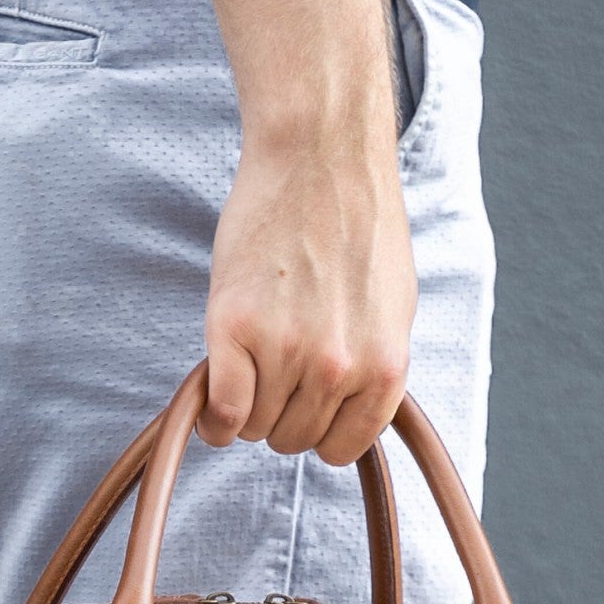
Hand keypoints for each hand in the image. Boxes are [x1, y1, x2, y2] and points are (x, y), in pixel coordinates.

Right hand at [202, 127, 415, 465]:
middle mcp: (337, 367)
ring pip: (254, 427)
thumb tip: (344, 413)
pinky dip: (211, 416)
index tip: (302, 406)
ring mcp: (285, 348)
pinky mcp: (233, 326)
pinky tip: (211, 400)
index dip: (317, 430)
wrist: (321, 156)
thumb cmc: (358, 224)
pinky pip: (220, 410)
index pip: (339, 448)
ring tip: (249, 359)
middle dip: (279, 413)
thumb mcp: (392, 309)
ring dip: (245, 405)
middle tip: (272, 369)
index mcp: (384, 368)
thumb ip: (371, 368)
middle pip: (292, 439)